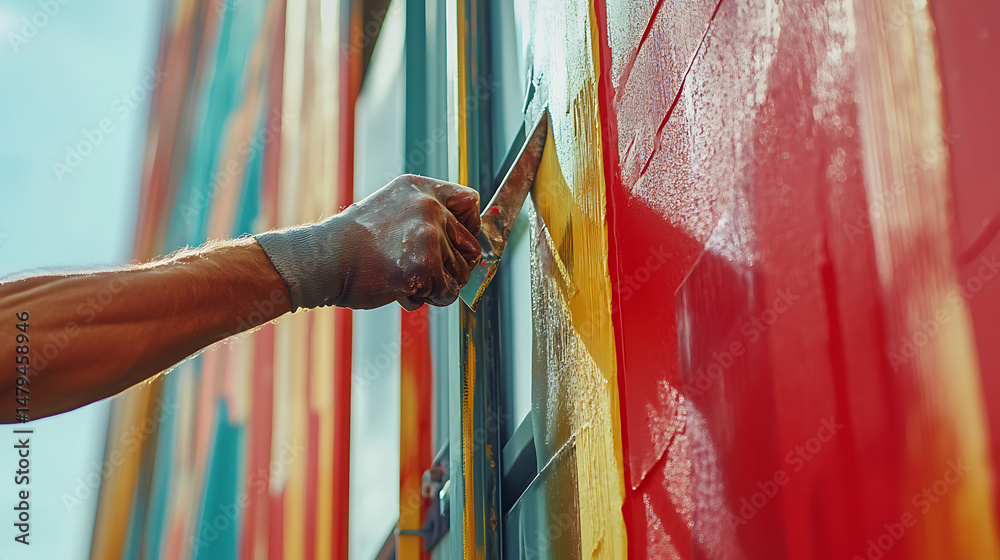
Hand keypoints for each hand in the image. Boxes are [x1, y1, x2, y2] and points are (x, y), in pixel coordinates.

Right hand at [254, 174, 481, 310]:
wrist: (325, 260)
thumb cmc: (354, 243)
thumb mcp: (391, 208)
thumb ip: (425, 216)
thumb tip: (461, 239)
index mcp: (422, 189)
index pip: (471, 203)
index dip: (468, 228)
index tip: (452, 244)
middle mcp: (429, 207)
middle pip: (472, 247)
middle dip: (451, 267)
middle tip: (422, 272)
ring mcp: (428, 235)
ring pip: (461, 274)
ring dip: (439, 286)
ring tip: (407, 279)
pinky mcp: (424, 265)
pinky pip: (447, 293)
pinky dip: (428, 299)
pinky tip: (402, 289)